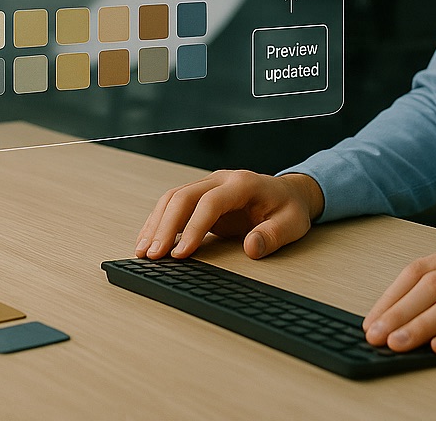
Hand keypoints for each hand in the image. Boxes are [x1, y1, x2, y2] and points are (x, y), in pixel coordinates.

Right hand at [135, 170, 324, 260]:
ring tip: (143, 251)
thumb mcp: (292, 223)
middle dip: (165, 226)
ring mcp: (209, 185)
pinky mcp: (201, 196)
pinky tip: (150, 240)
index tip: (181, 254)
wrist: (288, 193)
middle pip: (184, 196)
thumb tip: (252, 248)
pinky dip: (160, 221)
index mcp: (242, 183)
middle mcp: (221, 179)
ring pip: (173, 198)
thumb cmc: (289, 208)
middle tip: (152, 256)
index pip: (210, 202)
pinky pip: (174, 204)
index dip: (194, 228)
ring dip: (156, 223)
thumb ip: (273, 235)